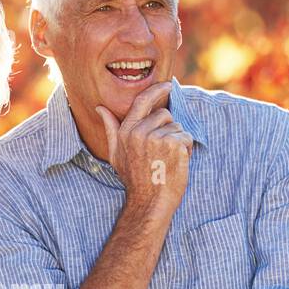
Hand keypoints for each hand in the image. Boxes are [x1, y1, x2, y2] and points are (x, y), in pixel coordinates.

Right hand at [95, 81, 191, 214]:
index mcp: (126, 131)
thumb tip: (100, 108)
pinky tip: (176, 163)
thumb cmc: (134, 180)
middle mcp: (139, 132)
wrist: (149, 202)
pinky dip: (187, 150)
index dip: (157, 90)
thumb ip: (111, 129)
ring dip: (178, 142)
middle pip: (165, 114)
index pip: (142, 101)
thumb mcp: (116, 154)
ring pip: (177, 127)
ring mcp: (157, 137)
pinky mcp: (173, 144)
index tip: (168, 85)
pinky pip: (187, 137)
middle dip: (169, 129)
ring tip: (168, 160)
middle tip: (163, 152)